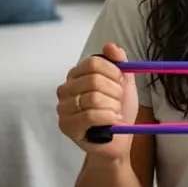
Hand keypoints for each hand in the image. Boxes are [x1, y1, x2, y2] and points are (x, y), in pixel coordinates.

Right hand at [56, 42, 137, 160]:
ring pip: (93, 98)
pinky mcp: (66, 126)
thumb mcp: (124, 84)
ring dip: (112, 107)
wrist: (118, 141)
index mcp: (77, 76)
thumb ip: (119, 63)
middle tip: (118, 101)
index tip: (121, 81)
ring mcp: (63, 108)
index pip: (92, 62)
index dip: (112, 71)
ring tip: (115, 113)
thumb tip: (110, 45)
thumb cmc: (118, 111)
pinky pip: (90, 115)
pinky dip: (108, 118)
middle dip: (115, 92)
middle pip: (93, 79)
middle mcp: (66, 89)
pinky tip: (113, 121)